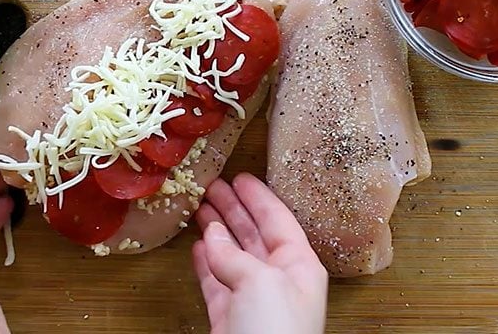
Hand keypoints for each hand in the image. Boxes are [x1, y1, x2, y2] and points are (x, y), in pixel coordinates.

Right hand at [193, 173, 327, 333]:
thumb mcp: (262, 283)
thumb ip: (236, 256)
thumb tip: (212, 236)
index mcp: (300, 266)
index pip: (278, 220)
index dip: (259, 197)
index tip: (241, 178)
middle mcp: (279, 281)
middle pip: (255, 234)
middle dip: (234, 209)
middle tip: (214, 186)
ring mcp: (254, 301)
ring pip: (233, 256)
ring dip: (216, 232)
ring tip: (200, 209)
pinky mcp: (231, 319)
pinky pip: (216, 282)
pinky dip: (205, 263)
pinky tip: (198, 247)